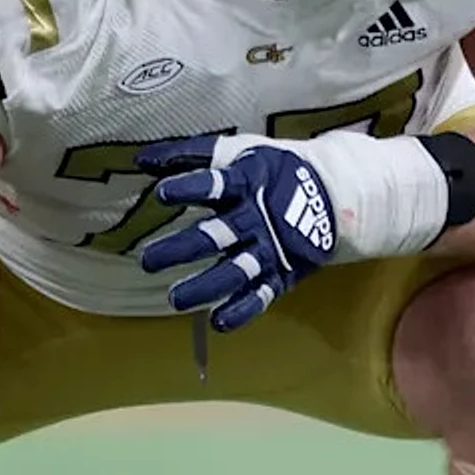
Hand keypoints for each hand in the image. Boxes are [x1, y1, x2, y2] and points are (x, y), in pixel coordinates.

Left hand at [136, 134, 342, 331]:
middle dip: (180, 249)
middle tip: (147, 261)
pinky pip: (260, 295)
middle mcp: (255, 219)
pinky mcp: (282, 273)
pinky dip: (241, 310)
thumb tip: (141, 160)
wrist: (332, 192)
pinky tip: (218, 322)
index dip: (189, 188)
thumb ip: (189, 155)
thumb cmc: (271, 171)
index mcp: (245, 183)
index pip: (215, 184)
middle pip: (215, 236)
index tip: (162, 194)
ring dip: (204, 287)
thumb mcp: (236, 152)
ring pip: (235, 271)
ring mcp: (269, 249)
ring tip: (175, 300)